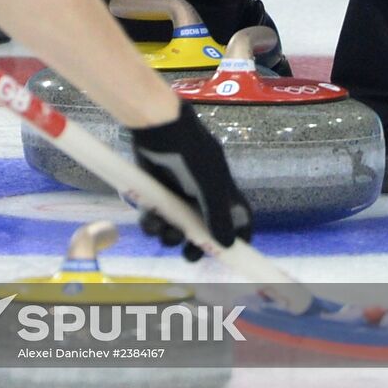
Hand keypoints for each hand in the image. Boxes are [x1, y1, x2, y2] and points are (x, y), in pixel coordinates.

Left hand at [130, 100, 251, 259]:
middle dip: (196, 245)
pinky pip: (155, 218)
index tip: (230, 255)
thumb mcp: (210, 185)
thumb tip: (228, 247)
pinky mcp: (155, 194)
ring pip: (176, 227)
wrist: (161, 131)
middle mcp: (200, 197)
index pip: (236, 218)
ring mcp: (177, 196)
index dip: (237, 236)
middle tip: (189, 256)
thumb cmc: (193, 155)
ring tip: (167, 233)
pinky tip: (151, 221)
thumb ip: (218, 216)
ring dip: (171, 236)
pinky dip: (153, 224)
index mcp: (221, 193)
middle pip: (202, 231)